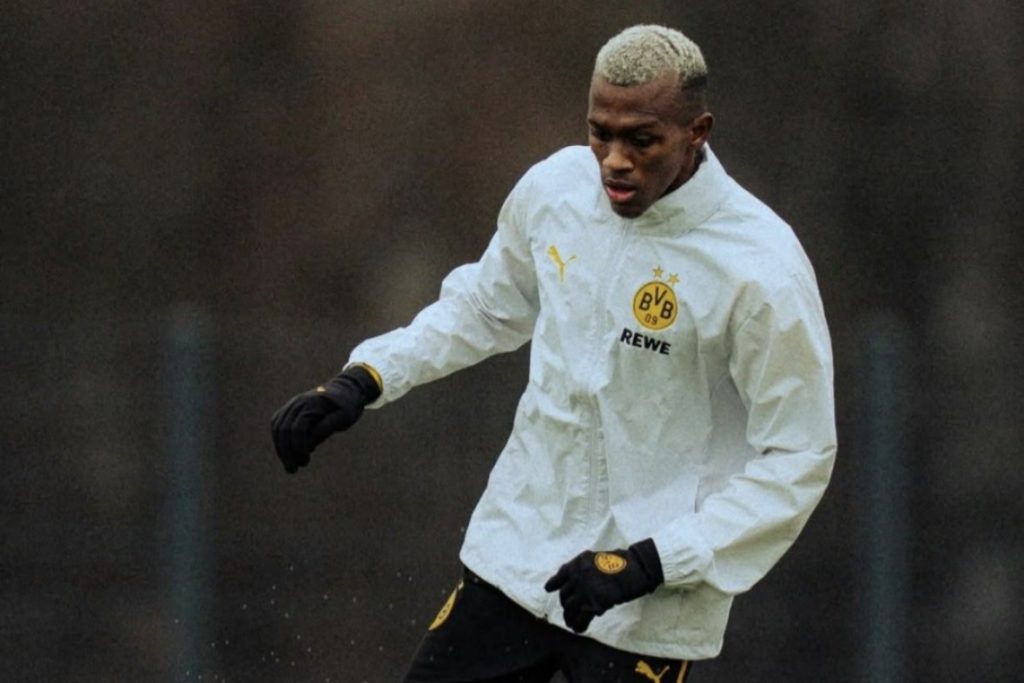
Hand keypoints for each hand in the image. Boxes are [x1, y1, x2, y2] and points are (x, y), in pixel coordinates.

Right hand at [270, 365, 380, 472]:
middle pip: (284, 430)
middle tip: (292, 470)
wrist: (346, 389)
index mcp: (312, 404)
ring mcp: (292, 404)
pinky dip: (279, 439)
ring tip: (290, 464)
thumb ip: (326, 428)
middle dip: (286, 452)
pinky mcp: (289, 408)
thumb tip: (309, 444)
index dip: (298, 448)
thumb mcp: (344, 417)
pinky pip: (277, 424)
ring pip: (277, 428)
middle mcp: (298, 402)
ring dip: (281, 448)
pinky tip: (287, 452)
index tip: (305, 462)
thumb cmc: (347, 406)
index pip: (297, 429)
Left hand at [544, 538, 663, 632]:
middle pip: (565, 595)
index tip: (548, 589)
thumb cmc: (621, 563)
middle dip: (565, 604)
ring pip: (570, 608)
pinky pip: (581, 618)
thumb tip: (576, 583)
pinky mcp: (593, 604)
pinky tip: (578, 629)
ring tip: (570, 623)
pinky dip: (578, 625)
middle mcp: (577, 576)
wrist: (635, 569)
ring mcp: (584, 590)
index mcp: (578, 563)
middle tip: (568, 611)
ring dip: (569, 617)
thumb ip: (585, 570)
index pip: (561, 575)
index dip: (553, 583)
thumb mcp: (597, 560)